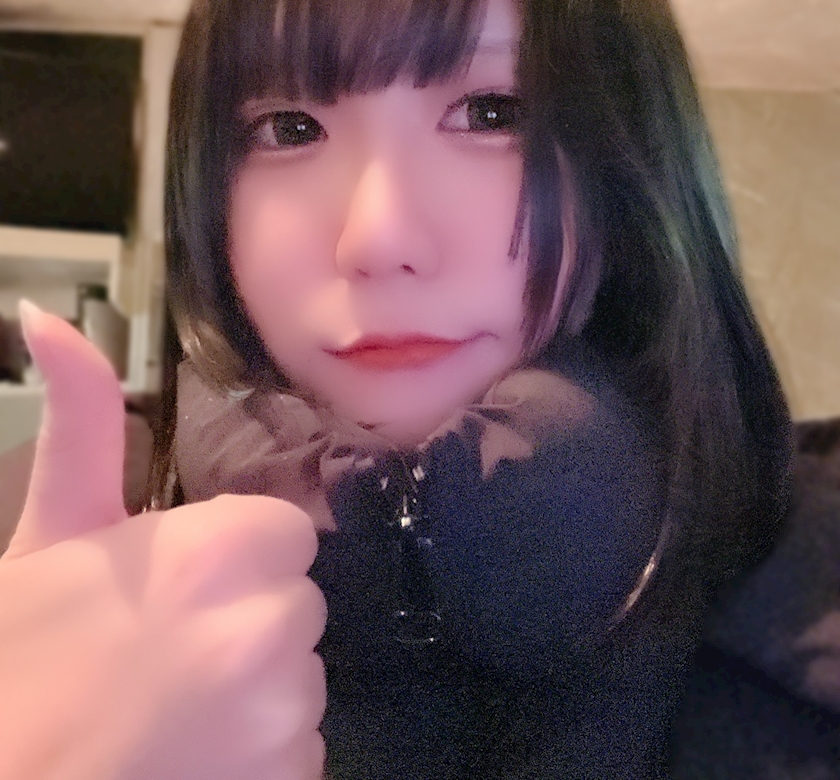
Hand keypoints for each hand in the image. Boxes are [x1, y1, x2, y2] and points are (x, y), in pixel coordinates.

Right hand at [0, 303, 325, 779]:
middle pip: (297, 602)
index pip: (284, 535)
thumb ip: (84, 424)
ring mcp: (289, 715)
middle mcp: (273, 627)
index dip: (233, 559)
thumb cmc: (17, 666)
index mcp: (223, 551)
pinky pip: (299, 747)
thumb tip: (47, 320)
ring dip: (254, 690)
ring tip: (169, 713)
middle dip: (246, 619)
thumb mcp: (50, 536)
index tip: (179, 588)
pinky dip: (260, 755)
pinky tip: (189, 759)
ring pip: (300, 676)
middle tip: (164, 654)